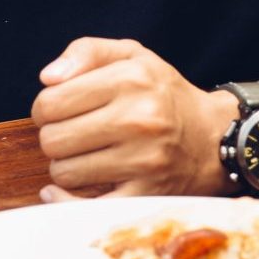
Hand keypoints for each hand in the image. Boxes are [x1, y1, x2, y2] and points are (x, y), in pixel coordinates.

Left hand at [30, 38, 235, 200]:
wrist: (213, 137)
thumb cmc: (162, 94)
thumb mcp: (132, 56)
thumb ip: (86, 52)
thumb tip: (47, 78)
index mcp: (132, 80)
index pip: (51, 101)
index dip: (45, 107)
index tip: (58, 110)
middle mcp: (139, 119)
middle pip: (53, 139)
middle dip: (54, 137)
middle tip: (72, 134)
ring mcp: (144, 161)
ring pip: (65, 172)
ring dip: (66, 166)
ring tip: (85, 155)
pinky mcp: (146, 194)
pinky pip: (85, 206)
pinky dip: (67, 200)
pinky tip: (65, 190)